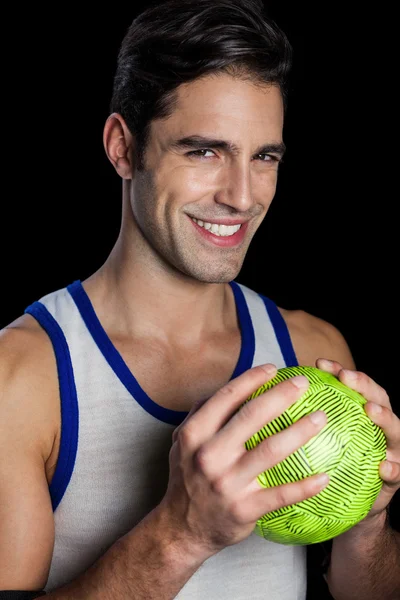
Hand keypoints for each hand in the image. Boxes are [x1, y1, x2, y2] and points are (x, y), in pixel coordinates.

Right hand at [158, 364, 328, 559]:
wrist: (181, 528)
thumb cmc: (187, 478)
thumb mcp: (182, 442)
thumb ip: (201, 414)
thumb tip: (231, 388)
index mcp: (195, 434)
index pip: (227, 397)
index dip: (252, 379)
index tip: (274, 368)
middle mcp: (209, 455)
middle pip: (252, 416)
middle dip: (282, 395)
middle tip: (303, 383)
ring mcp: (227, 483)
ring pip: (271, 450)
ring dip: (300, 431)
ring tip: (321, 417)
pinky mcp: (243, 509)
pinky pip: (280, 495)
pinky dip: (305, 486)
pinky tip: (325, 476)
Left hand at [317, 358, 399, 521]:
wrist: (348, 507)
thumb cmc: (328, 469)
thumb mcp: (315, 445)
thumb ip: (303, 423)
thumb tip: (267, 399)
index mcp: (359, 414)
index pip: (352, 386)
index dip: (338, 371)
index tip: (320, 363)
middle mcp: (378, 427)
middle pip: (378, 399)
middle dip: (364, 385)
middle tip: (346, 377)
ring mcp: (391, 450)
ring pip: (396, 430)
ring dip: (385, 418)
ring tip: (371, 411)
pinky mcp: (395, 479)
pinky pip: (397, 474)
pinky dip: (393, 468)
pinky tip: (382, 467)